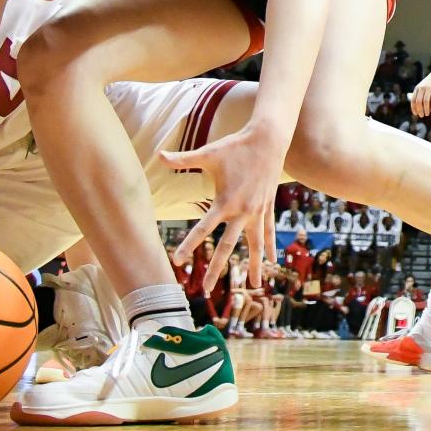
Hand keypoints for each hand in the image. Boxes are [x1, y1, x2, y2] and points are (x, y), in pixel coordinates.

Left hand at [163, 127, 283, 292]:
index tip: (177, 261)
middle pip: (227, 247)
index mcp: (225, 201)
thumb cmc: (235, 146)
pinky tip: (273, 262)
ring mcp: (257, 212)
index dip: (188, 245)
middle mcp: (242, 211)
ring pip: (255, 246)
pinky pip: (268, 232)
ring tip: (252, 286)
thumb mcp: (207, 152)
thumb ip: (182, 158)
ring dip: (252, 266)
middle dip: (215, 269)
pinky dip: (270, 247)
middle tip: (204, 290)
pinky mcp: (267, 208)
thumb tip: (157, 155)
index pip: (203, 229)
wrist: (269, 140)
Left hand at [411, 71, 430, 117]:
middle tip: (421, 116)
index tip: (415, 114)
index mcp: (417, 88)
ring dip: (426, 109)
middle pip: (418, 102)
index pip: (413, 100)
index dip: (413, 108)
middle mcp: (421, 88)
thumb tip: (420, 106)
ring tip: (427, 114)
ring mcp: (428, 88)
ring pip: (425, 101)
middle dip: (419, 110)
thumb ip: (421, 94)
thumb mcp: (424, 86)